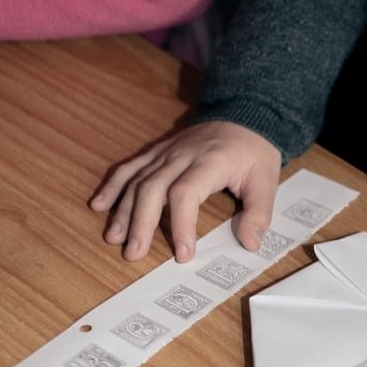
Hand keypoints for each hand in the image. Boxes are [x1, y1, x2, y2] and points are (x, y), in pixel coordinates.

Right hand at [90, 121, 281, 262]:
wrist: (245, 113)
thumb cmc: (255, 152)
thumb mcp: (267, 180)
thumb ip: (259, 213)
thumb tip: (249, 244)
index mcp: (209, 163)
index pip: (185, 194)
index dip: (180, 225)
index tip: (182, 254)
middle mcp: (182, 155)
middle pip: (152, 188)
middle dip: (140, 222)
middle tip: (133, 254)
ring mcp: (166, 152)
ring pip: (137, 179)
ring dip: (122, 210)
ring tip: (113, 238)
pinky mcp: (158, 151)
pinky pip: (130, 167)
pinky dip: (112, 186)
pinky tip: (99, 205)